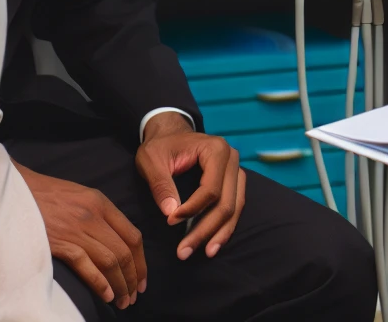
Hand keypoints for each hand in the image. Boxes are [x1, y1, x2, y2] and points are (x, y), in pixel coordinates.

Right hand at [15, 163, 145, 308]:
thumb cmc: (46, 193)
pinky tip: (106, 295)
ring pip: (110, 261)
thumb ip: (100, 215)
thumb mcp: (81, 195)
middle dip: (132, 278)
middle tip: (133, 296)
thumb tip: (116, 241)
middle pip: (124, 252)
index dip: (141, 261)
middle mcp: (94, 217)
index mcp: (102, 203)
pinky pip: (86, 266)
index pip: (133, 236)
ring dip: (120, 285)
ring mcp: (77, 230)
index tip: (141, 279)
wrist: (15, 189)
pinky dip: (100, 283)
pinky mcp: (60, 243)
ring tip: (122, 301)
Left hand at [134, 113, 245, 260]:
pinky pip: (234, 207)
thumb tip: (171, 213)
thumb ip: (161, 185)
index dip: (192, 209)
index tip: (170, 222)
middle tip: (184, 252)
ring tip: (205, 253)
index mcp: (216, 150)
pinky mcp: (234, 182)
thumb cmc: (160, 145)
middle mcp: (232, 160)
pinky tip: (212, 243)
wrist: (170, 134)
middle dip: (206, 230)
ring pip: (235, 208)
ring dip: (220, 233)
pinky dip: (224, 227)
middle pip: (226, 202)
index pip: (210, 188)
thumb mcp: (151, 160)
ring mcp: (236, 171)